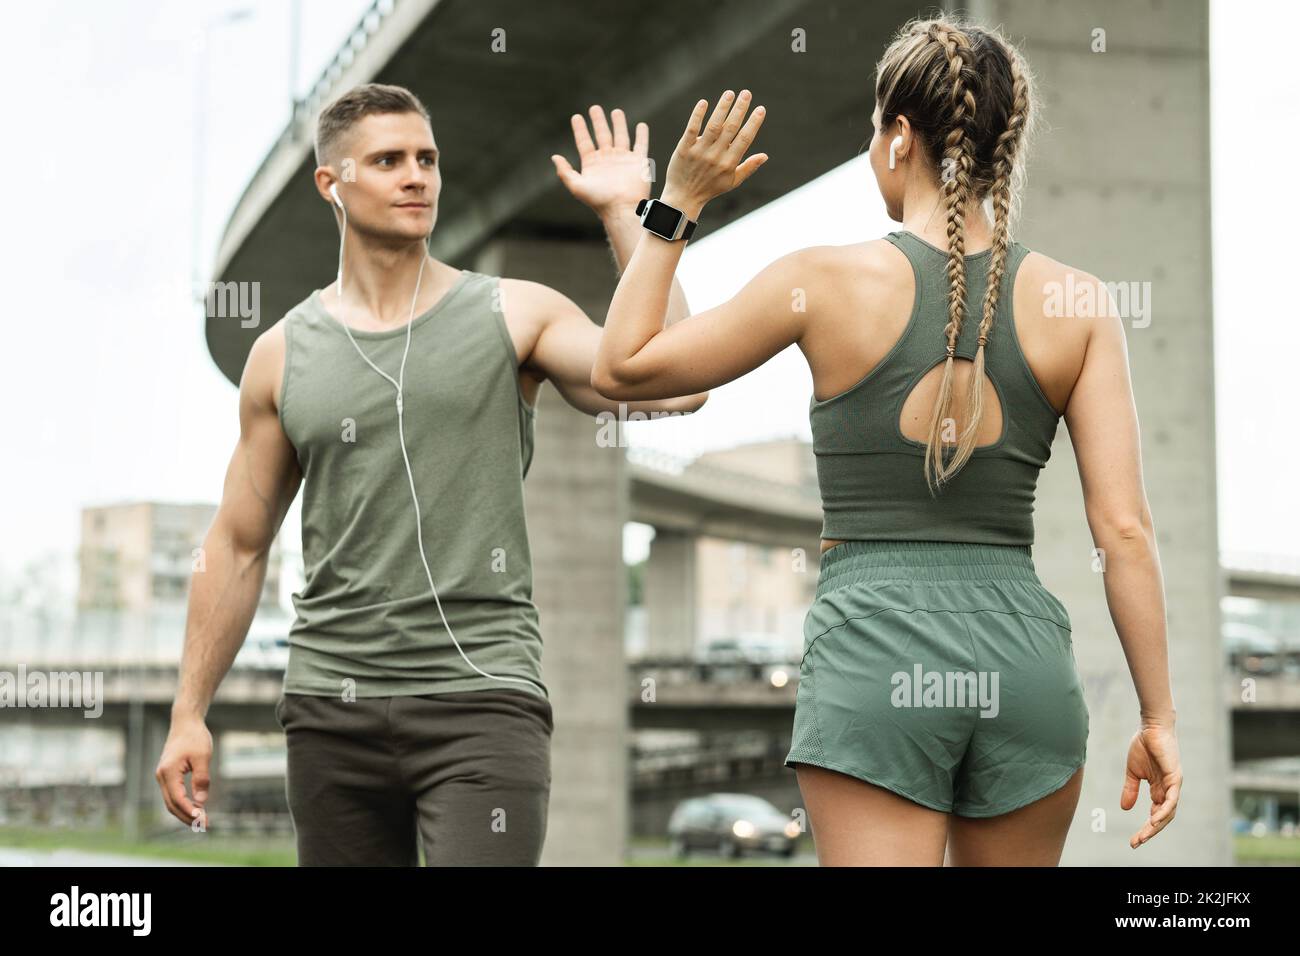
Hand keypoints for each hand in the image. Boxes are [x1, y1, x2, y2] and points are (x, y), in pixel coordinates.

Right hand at [156, 714, 212, 826]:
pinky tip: (195, 807)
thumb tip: (201, 802)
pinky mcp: (167, 774)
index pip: (177, 799)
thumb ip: (201, 779)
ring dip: (185, 812)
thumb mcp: (203, 757)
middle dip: (188, 816)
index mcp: (168, 772)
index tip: (203, 819)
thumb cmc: (195, 737)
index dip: (190, 811)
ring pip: (171, 801)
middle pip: (172, 804)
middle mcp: (161, 776)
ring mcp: (163, 776)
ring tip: (201, 820)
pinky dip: (183, 803)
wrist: (185, 722)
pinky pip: (173, 794)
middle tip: (205, 825)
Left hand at [552, 105, 650, 217]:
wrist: (621, 208)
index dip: (580, 129)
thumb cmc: (598, 200)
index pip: (584, 141)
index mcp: (592, 163)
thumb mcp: (576, 186)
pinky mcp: (638, 162)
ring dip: (618, 123)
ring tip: (616, 111)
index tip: (576, 117)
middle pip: (602, 135)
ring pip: (620, 136)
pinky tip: (641, 125)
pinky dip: (642, 135)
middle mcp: (607, 159)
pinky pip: (641, 144)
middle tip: (594, 108)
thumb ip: (565, 172)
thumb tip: (554, 157)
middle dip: (598, 121)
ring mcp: (623, 159)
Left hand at [661, 89, 767, 219]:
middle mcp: (715, 156)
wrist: (683, 198)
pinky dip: (697, 115)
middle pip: (730, 129)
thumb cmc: (710, 189)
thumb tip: (765, 156)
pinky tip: (704, 102)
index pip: (744, 139)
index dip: (753, 123)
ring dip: (722, 108)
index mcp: (729, 164)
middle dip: (739, 109)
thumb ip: (748, 167)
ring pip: (713, 126)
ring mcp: (699, 152)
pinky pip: (692, 129)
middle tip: (746, 93)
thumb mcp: (732, 182)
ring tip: (730, 93)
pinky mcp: (684, 149)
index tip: (760, 109)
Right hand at [1121, 724, 1181, 847]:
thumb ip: (1130, 789)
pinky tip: (1154, 820)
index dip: (1145, 828)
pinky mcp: (1175, 778)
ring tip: (1144, 835)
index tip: (1133, 840)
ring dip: (1156, 825)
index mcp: (1159, 789)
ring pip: (1168, 812)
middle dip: (1149, 832)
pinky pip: (1171, 800)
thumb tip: (1125, 808)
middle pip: (1162, 817)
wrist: (1151, 727)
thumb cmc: (1143, 745)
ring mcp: (1173, 785)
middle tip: (1136, 842)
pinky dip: (1164, 811)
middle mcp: (1169, 790)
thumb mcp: (1132, 772)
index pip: (1154, 814)